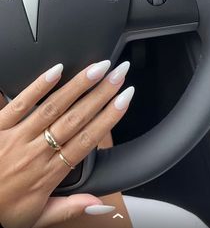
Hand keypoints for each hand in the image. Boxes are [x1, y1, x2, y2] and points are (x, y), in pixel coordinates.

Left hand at [0, 60, 132, 227]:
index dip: (110, 117)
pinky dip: (40, 84)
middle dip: (102, 93)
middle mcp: (37, 151)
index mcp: (49, 174)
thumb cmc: (1, 211)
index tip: (125, 98)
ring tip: (97, 68)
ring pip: (54, 106)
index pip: (88, 139)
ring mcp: (18, 136)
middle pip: (77, 117)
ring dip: (78, 85)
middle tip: (119, 73)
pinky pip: (21, 102)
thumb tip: (101, 205)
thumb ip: (71, 208)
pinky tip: (57, 69)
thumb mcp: (38, 218)